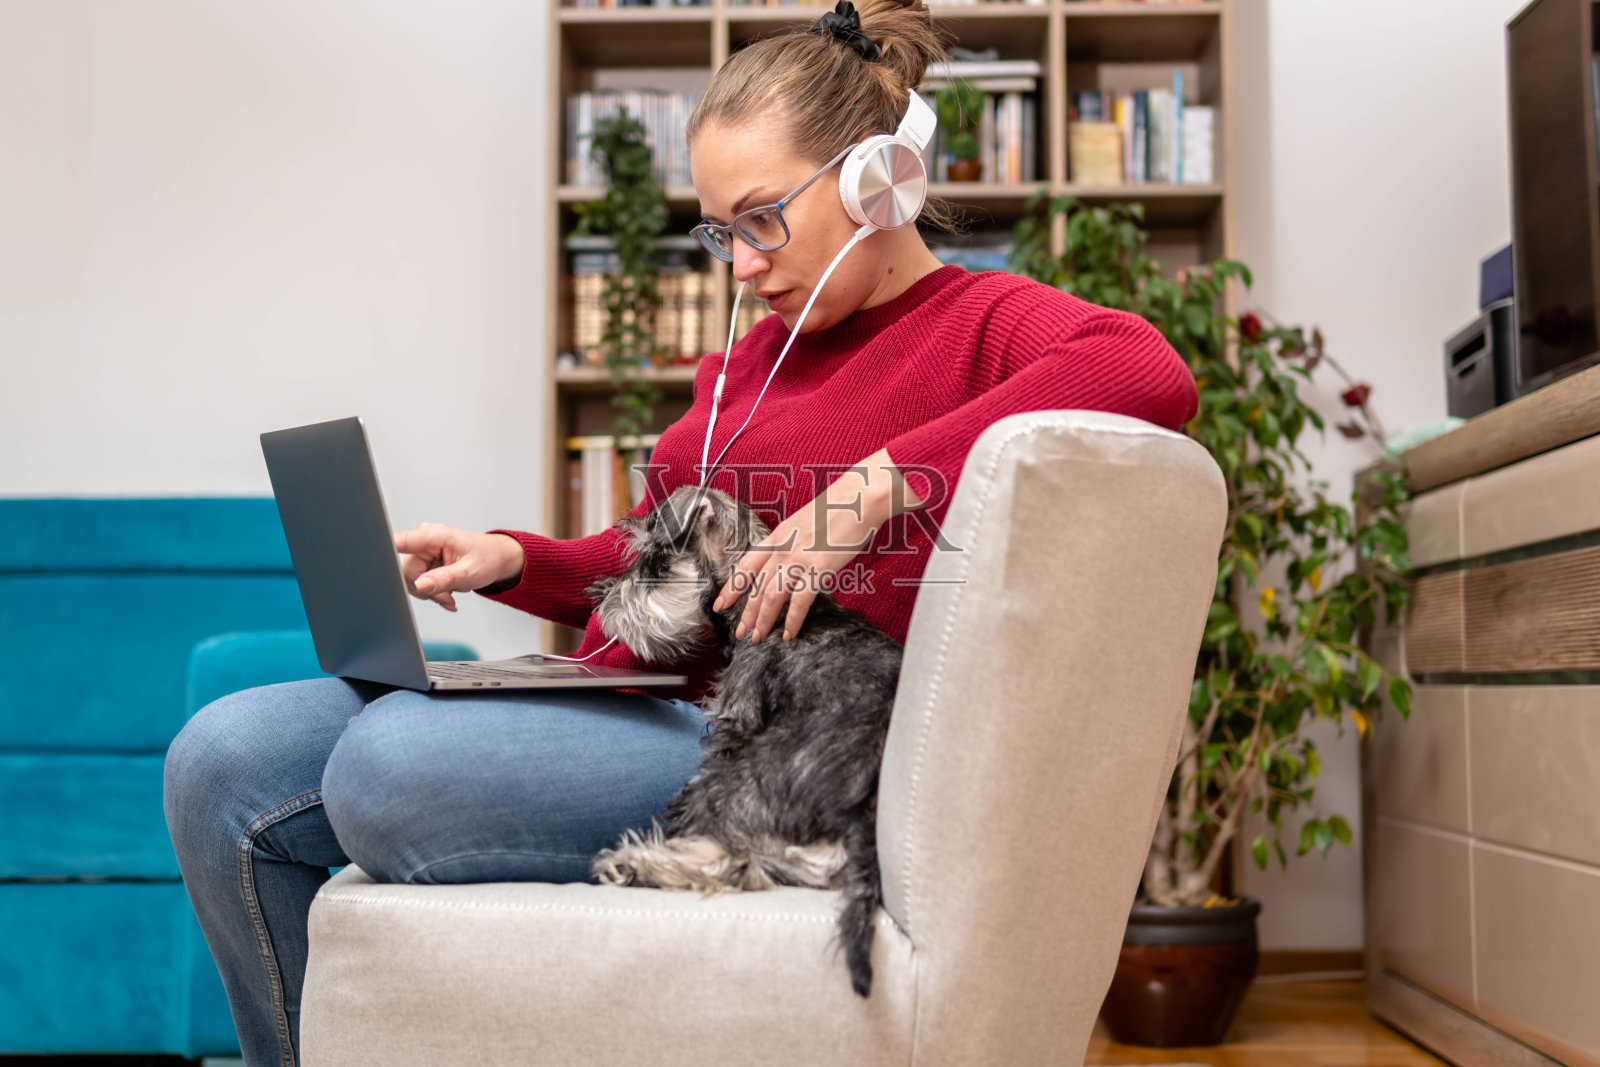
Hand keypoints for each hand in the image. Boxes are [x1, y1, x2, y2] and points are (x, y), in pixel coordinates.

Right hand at [392, 523, 522, 612]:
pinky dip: (432, 591)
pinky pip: (417, 582)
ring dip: (430, 593)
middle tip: (448, 597)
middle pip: (406, 573)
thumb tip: (419, 586)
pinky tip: (447, 593)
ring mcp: (422, 551)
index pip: (400, 542)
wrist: (496, 559)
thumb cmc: (487, 559)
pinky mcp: (423, 561)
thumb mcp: (469, 572)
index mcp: (434, 536)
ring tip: (451, 594)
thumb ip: (443, 580)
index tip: (374, 563)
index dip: (383, 552)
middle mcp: (424, 540)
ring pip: (411, 581)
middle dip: (425, 590)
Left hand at [711, 448, 919, 644]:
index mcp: (779, 535)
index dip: (732, 587)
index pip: (746, 566)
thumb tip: (792, 560)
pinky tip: (787, 635)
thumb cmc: (840, 507)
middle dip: (746, 612)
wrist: (860, 496)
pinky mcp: (818, 568)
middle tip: (740, 632)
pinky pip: (800, 601)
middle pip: (756, 586)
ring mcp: (799, 558)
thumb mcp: (806, 522)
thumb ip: (795, 541)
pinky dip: (792, 621)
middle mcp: (783, 548)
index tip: (720, 603)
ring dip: (763, 620)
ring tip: (758, 638)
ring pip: (771, 596)